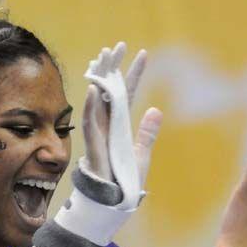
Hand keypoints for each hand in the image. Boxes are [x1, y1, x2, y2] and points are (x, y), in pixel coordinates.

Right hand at [82, 42, 162, 190]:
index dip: (135, 73)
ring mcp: (99, 132)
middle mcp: (108, 124)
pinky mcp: (93, 143)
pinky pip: (90, 121)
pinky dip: (91, 105)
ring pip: (98, 99)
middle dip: (114, 67)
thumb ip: (147, 132)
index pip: (128, 92)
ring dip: (100, 78)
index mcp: (121, 124)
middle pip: (110, 89)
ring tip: (103, 57)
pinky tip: (93, 88)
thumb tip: (156, 110)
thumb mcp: (141, 153)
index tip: (144, 54)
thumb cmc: (125, 179)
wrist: (114, 201)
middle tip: (118, 46)